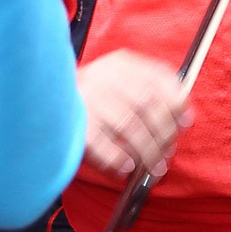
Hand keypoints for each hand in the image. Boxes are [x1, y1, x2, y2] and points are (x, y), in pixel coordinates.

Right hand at [77, 49, 190, 180]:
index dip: (177, 101)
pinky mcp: (75, 125)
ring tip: (155, 166)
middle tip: (168, 151)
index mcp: (119, 64)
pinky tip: (128, 167)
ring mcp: (88, 100)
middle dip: (164, 133)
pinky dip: (121, 159)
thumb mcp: (118, 83)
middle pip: (147, 104)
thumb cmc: (91, 98)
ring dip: (148, 151)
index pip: (158, 76)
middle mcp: (104, 77)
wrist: (44, 101)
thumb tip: (185, 117)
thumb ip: (150, 92)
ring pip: (130, 127)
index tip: (186, 121)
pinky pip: (105, 146)